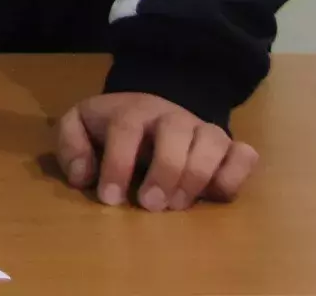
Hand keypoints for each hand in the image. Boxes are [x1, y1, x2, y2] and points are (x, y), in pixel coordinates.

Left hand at [55, 91, 258, 210]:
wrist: (151, 110)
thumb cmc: (112, 128)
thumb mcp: (80, 126)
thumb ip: (71, 145)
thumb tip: (82, 176)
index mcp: (132, 110)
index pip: (126, 128)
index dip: (118, 163)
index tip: (111, 198)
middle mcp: (172, 116)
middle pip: (175, 132)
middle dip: (164, 171)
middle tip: (150, 206)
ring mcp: (204, 130)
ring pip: (213, 141)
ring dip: (197, 176)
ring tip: (178, 205)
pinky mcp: (230, 148)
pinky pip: (245, 155)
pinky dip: (235, 174)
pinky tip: (216, 194)